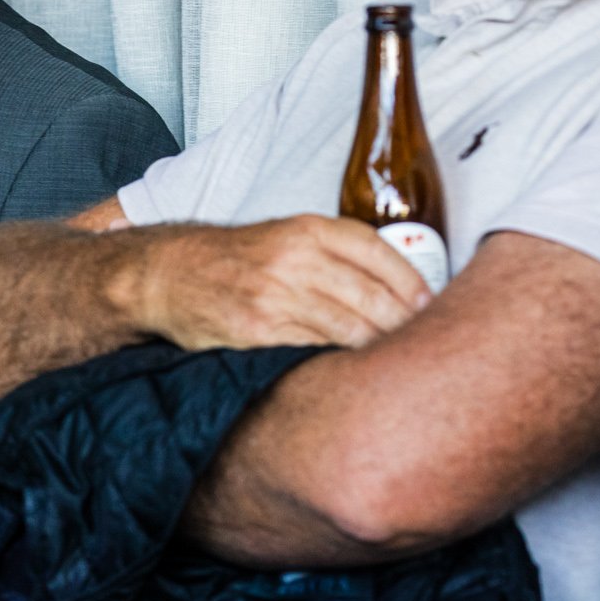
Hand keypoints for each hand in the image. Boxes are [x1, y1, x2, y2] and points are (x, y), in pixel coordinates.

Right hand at [134, 215, 429, 349]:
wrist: (168, 274)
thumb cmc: (234, 260)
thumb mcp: (286, 237)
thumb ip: (336, 255)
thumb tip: (401, 291)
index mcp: (308, 230)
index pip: (379, 254)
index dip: (413, 285)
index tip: (431, 308)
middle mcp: (294, 259)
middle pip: (373, 299)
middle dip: (403, 328)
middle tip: (423, 347)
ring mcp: (275, 296)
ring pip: (350, 329)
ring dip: (377, 350)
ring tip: (396, 365)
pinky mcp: (258, 331)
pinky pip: (314, 351)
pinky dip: (338, 363)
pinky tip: (351, 371)